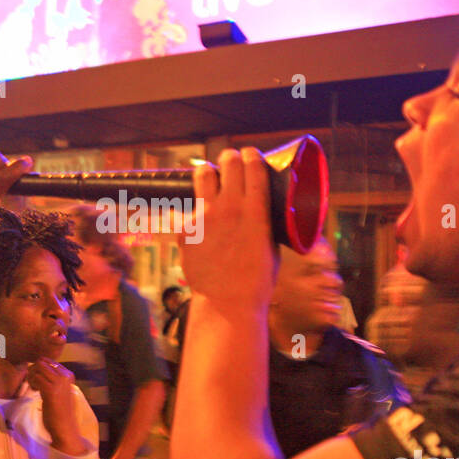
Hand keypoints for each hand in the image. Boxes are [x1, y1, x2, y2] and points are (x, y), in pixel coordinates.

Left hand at [26, 359, 83, 454]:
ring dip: (31, 376)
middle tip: (33, 383)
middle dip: (33, 370)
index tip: (37, 379)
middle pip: (41, 362)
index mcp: (68, 375)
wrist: (65, 427)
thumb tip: (37, 368)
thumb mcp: (59, 391)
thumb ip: (52, 380)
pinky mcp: (51, 390)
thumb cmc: (60, 411)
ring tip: (34, 387)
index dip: (38, 368)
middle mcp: (65, 376)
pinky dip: (32, 383)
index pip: (48, 361)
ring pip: (38, 368)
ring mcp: (59, 382)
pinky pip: (36, 378)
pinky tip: (35, 391)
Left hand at [181, 148, 277, 313]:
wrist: (228, 304)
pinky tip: (200, 224)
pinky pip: (189, 210)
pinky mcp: (185, 228)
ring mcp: (204, 216)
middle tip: (231, 162)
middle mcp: (229, 207)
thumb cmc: (257, 281)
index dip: (251, 155)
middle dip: (230, 158)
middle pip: (227, 162)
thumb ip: (265, 225)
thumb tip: (262, 213)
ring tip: (210, 178)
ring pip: (202, 174)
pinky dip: (195, 213)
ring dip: (209, 172)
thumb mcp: (273, 247)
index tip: (250, 154)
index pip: (252, 166)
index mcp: (256, 210)